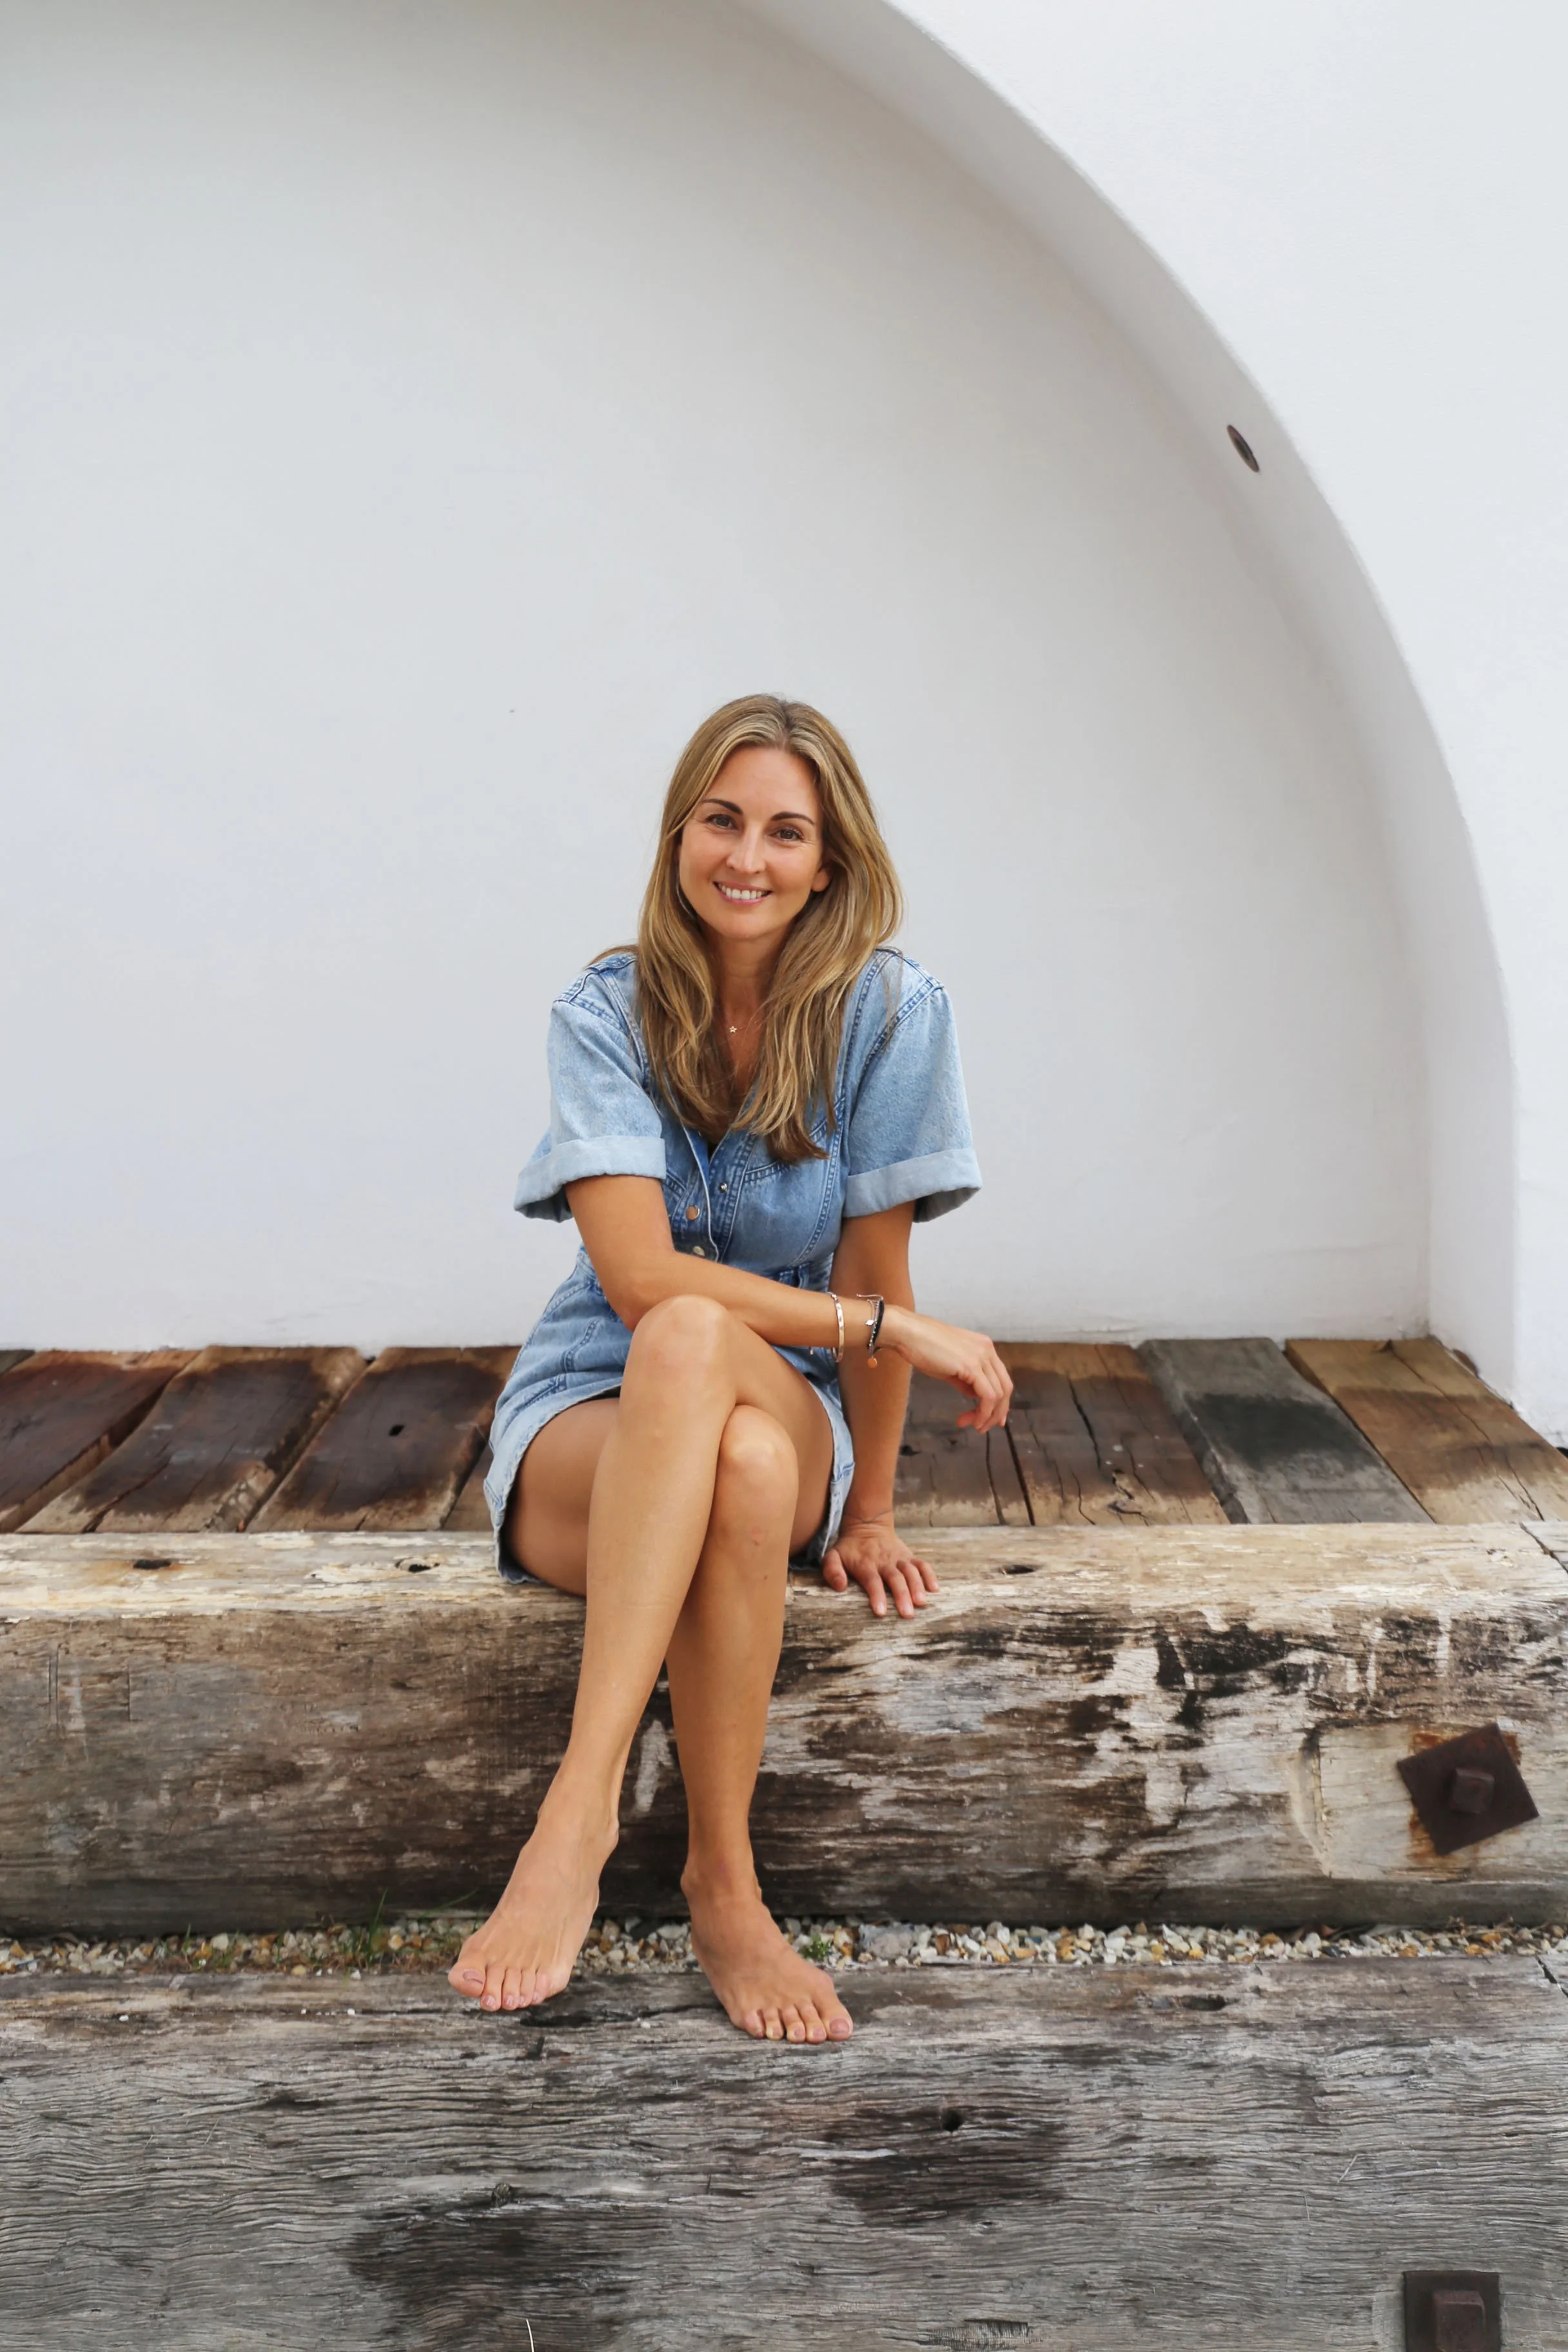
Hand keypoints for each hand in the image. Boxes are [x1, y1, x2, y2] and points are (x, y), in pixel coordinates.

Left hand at [820, 1512, 938, 1618]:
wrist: (867, 1526)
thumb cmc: (849, 1549)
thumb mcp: (833, 1556)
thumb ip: (832, 1570)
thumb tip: (840, 1587)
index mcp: (865, 1563)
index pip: (872, 1580)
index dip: (877, 1595)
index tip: (881, 1612)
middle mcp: (884, 1561)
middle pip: (895, 1578)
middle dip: (902, 1596)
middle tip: (907, 1614)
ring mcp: (898, 1558)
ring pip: (910, 1571)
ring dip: (917, 1587)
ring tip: (921, 1603)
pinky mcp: (909, 1556)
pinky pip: (922, 1564)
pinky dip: (929, 1575)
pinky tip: (935, 1589)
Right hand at [877, 1305, 1011, 1430]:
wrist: (908, 1333)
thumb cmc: (923, 1348)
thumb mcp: (950, 1367)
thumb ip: (966, 1381)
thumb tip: (975, 1396)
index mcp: (984, 1347)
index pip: (1001, 1378)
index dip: (1000, 1402)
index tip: (992, 1419)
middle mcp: (987, 1350)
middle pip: (1005, 1388)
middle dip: (996, 1412)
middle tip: (982, 1427)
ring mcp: (981, 1356)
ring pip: (998, 1394)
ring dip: (988, 1416)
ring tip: (973, 1426)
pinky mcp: (971, 1365)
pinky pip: (987, 1395)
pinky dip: (983, 1412)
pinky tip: (973, 1420)